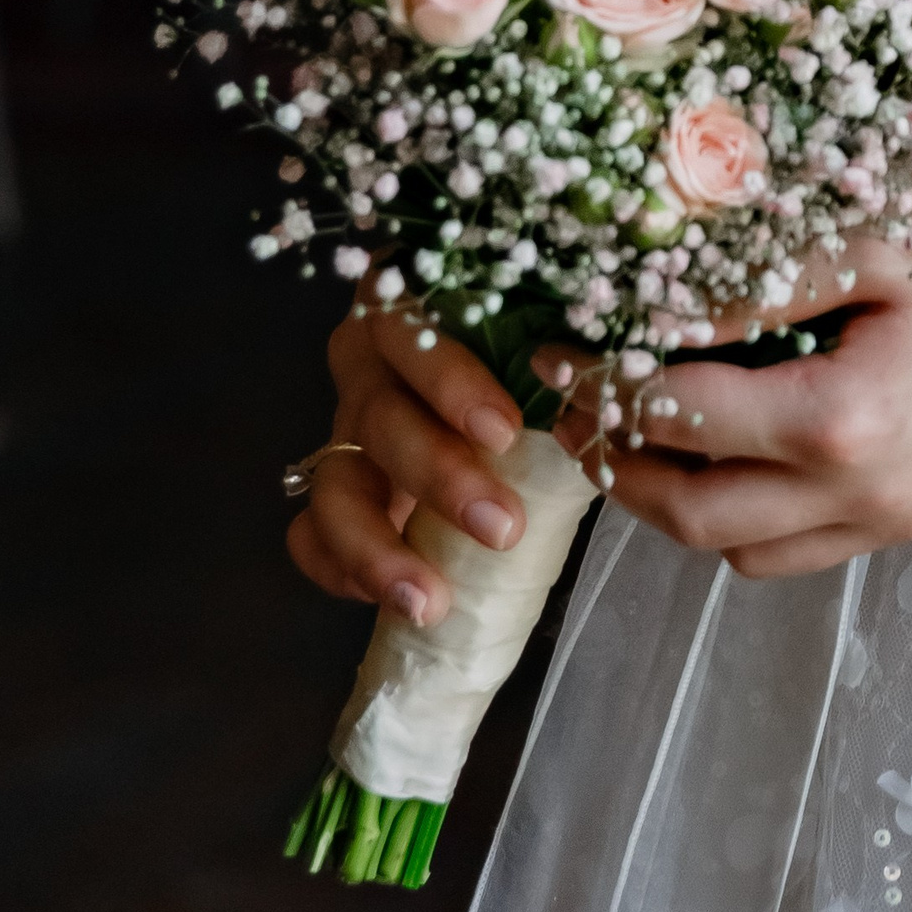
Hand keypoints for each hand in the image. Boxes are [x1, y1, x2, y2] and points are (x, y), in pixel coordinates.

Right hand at [286, 307, 528, 628]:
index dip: (452, 383)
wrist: (490, 381)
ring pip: (336, 485)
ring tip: (430, 602)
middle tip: (503, 527)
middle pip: (382, 417)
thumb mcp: (537, 329)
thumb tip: (601, 398)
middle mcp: (368, 365)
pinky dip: (341, 568)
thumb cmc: (525, 344)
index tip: (504, 433)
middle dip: (440, 478)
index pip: (414, 333)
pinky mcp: (330, 486)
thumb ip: (554, 352)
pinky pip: (310, 532)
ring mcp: (342, 428)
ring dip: (379, 548)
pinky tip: (392, 599)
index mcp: (413, 309)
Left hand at [540, 198, 911, 580]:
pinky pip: (812, 550)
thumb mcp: (884, 237)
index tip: (558, 353)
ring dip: (681, 508)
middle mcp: (866, 495)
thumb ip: (764, 279)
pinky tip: (747, 455)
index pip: (683, 420)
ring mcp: (902, 519)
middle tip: (579, 415)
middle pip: (696, 516)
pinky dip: (754, 519)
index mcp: (844, 422)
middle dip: (622, 471)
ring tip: (648, 441)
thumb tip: (656, 303)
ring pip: (748, 554)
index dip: (605, 388)